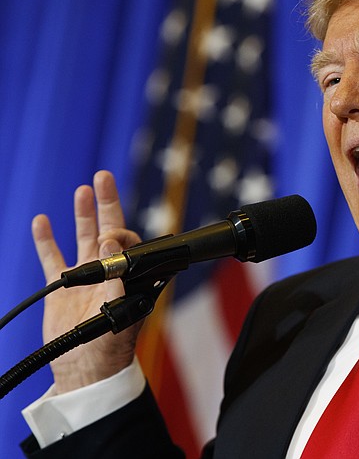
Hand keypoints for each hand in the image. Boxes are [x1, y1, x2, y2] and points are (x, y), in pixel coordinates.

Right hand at [33, 170, 142, 393]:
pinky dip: (46, 240)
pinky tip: (42, 221)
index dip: (117, 233)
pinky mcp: (62, 288)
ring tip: (84, 190)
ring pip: (82, 238)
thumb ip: (117, 278)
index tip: (106, 237)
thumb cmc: (111, 346)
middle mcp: (109, 271)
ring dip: (83, 214)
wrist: (86, 370)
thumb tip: (109, 247)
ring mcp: (85, 278)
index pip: (126, 242)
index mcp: (127, 275)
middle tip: (104, 176)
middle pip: (108, 229)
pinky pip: (53, 258)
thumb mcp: (121, 311)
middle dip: (106, 203)